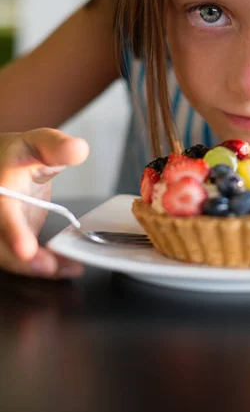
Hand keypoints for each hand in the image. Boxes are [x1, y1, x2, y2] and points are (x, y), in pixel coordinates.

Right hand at [0, 128, 88, 278]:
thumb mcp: (38, 143)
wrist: (3, 166)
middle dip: (25, 262)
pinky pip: (20, 261)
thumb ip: (57, 146)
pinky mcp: (7, 243)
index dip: (13, 233)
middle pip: (1, 246)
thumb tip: (79, 149)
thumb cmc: (21, 155)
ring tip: (70, 268)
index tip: (26, 251)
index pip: (2, 212)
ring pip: (8, 258)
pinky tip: (67, 266)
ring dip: (37, 268)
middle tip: (53, 268)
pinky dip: (43, 266)